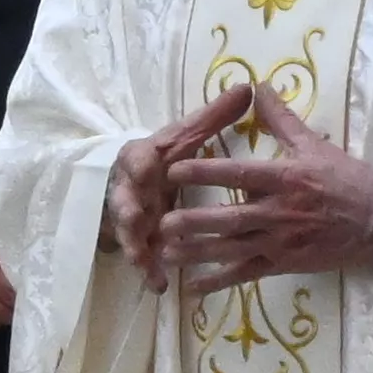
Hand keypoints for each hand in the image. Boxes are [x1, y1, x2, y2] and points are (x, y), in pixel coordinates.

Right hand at [107, 86, 251, 273]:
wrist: (133, 179)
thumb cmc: (164, 156)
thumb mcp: (186, 136)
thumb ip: (213, 118)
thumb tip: (248, 87)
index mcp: (142, 157)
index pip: (138, 156)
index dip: (141, 163)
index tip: (149, 168)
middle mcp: (130, 187)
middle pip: (124, 198)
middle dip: (128, 209)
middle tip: (137, 219)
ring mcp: (129, 216)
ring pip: (128, 232)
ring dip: (136, 246)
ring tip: (145, 261)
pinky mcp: (136, 239)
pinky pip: (140, 257)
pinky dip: (148, 270)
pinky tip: (159, 285)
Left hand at [153, 84, 372, 294]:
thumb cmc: (345, 179)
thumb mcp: (314, 144)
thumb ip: (281, 117)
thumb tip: (258, 85)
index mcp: (284, 178)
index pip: (239, 174)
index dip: (206, 172)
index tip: (174, 169)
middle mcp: (279, 212)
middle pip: (231, 218)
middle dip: (196, 222)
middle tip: (163, 222)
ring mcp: (281, 242)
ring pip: (234, 250)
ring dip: (199, 253)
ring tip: (167, 252)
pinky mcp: (284, 264)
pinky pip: (247, 275)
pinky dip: (220, 282)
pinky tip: (193, 287)